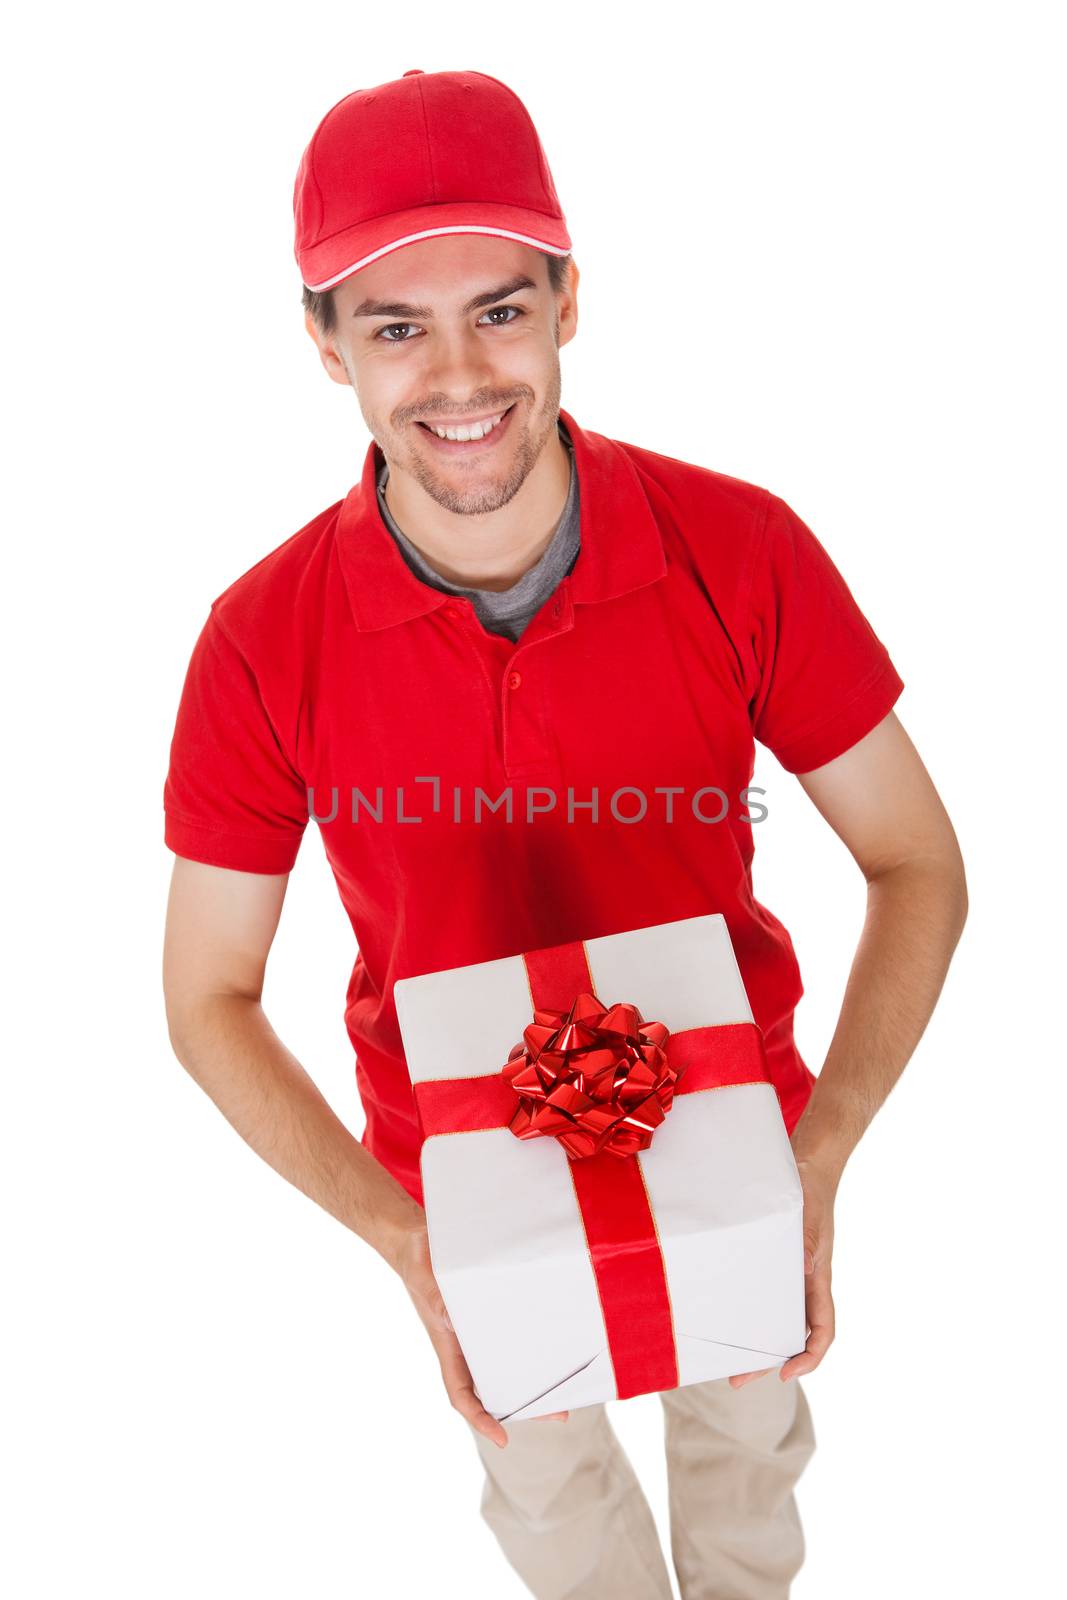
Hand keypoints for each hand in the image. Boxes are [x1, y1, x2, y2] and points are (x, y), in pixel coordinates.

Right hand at [392, 1222, 569, 1448]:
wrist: (418, 1234)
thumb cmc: (419, 1263)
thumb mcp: (428, 1284)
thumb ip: (440, 1304)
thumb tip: (456, 1321)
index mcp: (449, 1346)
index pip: (463, 1395)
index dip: (481, 1419)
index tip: (503, 1439)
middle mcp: (467, 1341)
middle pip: (496, 1384)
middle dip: (526, 1404)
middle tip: (560, 1415)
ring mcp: (481, 1323)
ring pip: (510, 1358)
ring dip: (536, 1373)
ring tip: (568, 1384)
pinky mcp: (494, 1301)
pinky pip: (516, 1326)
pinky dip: (533, 1336)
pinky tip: (555, 1336)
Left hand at [727, 1151, 837, 1388]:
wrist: (806, 1162)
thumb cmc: (810, 1188)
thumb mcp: (809, 1212)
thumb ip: (806, 1239)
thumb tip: (803, 1267)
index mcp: (818, 1277)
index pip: (823, 1330)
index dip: (809, 1357)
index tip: (785, 1371)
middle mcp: (803, 1282)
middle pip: (792, 1334)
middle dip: (767, 1360)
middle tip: (736, 1379)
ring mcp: (787, 1273)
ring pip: (774, 1317)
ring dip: (753, 1339)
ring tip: (721, 1356)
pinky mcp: (770, 1259)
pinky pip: (759, 1293)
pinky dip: (745, 1309)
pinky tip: (722, 1313)